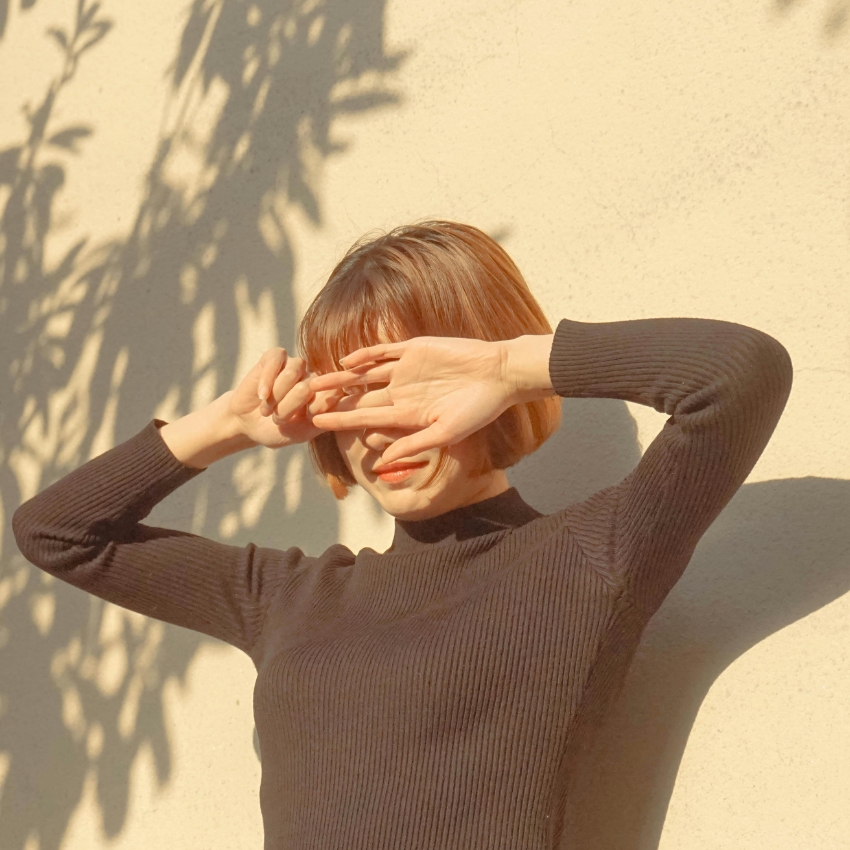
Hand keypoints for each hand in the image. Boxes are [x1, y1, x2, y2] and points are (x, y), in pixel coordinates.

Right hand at [228, 347, 345, 448]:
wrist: (248, 424)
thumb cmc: (277, 430)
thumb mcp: (300, 433)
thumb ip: (319, 417)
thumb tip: (336, 395)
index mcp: (325, 395)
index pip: (333, 394)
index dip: (315, 409)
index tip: (303, 421)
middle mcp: (313, 378)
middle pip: (308, 386)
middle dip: (288, 408)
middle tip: (277, 420)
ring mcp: (295, 365)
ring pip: (291, 373)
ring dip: (275, 396)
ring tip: (266, 411)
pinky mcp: (275, 356)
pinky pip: (275, 361)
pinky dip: (266, 381)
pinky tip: (261, 396)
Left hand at [306, 336, 515, 466]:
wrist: (499, 374)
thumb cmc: (478, 409)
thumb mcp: (445, 432)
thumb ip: (412, 445)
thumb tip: (381, 462)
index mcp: (408, 414)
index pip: (367, 417)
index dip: (342, 420)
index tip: (317, 423)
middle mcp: (402, 392)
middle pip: (360, 396)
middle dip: (334, 399)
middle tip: (304, 401)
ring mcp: (406, 369)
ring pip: (365, 373)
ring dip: (341, 377)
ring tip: (315, 379)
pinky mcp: (414, 348)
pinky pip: (383, 352)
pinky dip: (364, 354)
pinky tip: (346, 360)